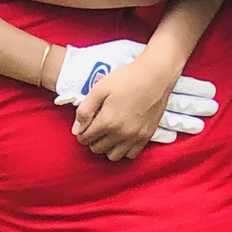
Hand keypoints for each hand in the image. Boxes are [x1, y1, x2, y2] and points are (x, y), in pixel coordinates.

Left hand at [54, 40, 217, 160]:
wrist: (155, 75)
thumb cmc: (127, 78)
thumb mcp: (100, 88)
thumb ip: (85, 110)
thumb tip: (76, 130)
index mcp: (107, 121)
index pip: (85, 138)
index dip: (81, 131)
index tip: (85, 124)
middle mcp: (121, 134)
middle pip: (97, 149)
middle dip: (92, 139)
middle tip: (95, 126)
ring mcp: (135, 137)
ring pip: (113, 156)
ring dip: (106, 147)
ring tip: (108, 134)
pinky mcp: (147, 136)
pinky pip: (131, 155)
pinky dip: (123, 150)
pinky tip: (122, 137)